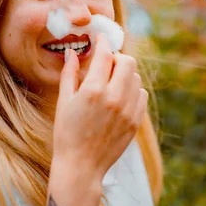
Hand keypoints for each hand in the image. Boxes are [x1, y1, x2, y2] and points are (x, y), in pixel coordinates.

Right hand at [52, 34, 147, 181]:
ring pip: (136, 77)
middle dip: (116, 57)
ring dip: (125, 74)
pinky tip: (119, 96)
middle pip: (127, 62)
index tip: (101, 39)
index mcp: (93, 91)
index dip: (103, 42)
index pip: (105, 55)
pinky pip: (142, 94)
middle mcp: (114, 98)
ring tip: (111, 82)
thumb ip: (70, 74)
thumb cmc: (66, 134)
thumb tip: (73, 52)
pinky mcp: (136, 121)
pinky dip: (133, 90)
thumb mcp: (64, 102)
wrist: (81, 166)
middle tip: (106, 63)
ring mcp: (128, 110)